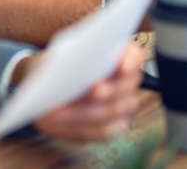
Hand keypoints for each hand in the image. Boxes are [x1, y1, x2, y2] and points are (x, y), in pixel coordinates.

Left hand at [30, 42, 145, 141]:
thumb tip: (74, 65)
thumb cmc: (59, 68)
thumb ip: (71, 58)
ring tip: (61, 109)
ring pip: (113, 110)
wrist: (52, 91)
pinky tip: (63, 119)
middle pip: (127, 85)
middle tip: (94, 89)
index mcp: (118, 55)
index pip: (135, 55)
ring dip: (86, 110)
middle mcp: (127, 81)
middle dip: (110, 89)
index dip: (132, 60)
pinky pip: (103, 130)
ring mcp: (124, 106)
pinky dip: (82, 125)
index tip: (122, 66)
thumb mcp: (59, 55)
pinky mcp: (113, 127)